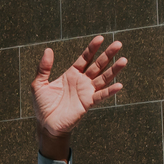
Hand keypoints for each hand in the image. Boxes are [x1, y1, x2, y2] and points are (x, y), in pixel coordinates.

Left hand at [31, 36, 126, 158]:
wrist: (46, 125)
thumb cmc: (42, 106)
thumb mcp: (39, 84)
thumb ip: (44, 68)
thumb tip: (48, 50)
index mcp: (71, 74)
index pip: (85, 58)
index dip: (92, 48)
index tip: (100, 38)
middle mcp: (81, 81)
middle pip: (98, 65)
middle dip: (108, 55)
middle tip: (118, 44)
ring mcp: (86, 92)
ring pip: (103, 78)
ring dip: (114, 70)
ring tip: (124, 60)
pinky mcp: (87, 104)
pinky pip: (101, 96)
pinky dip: (110, 91)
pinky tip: (119, 85)